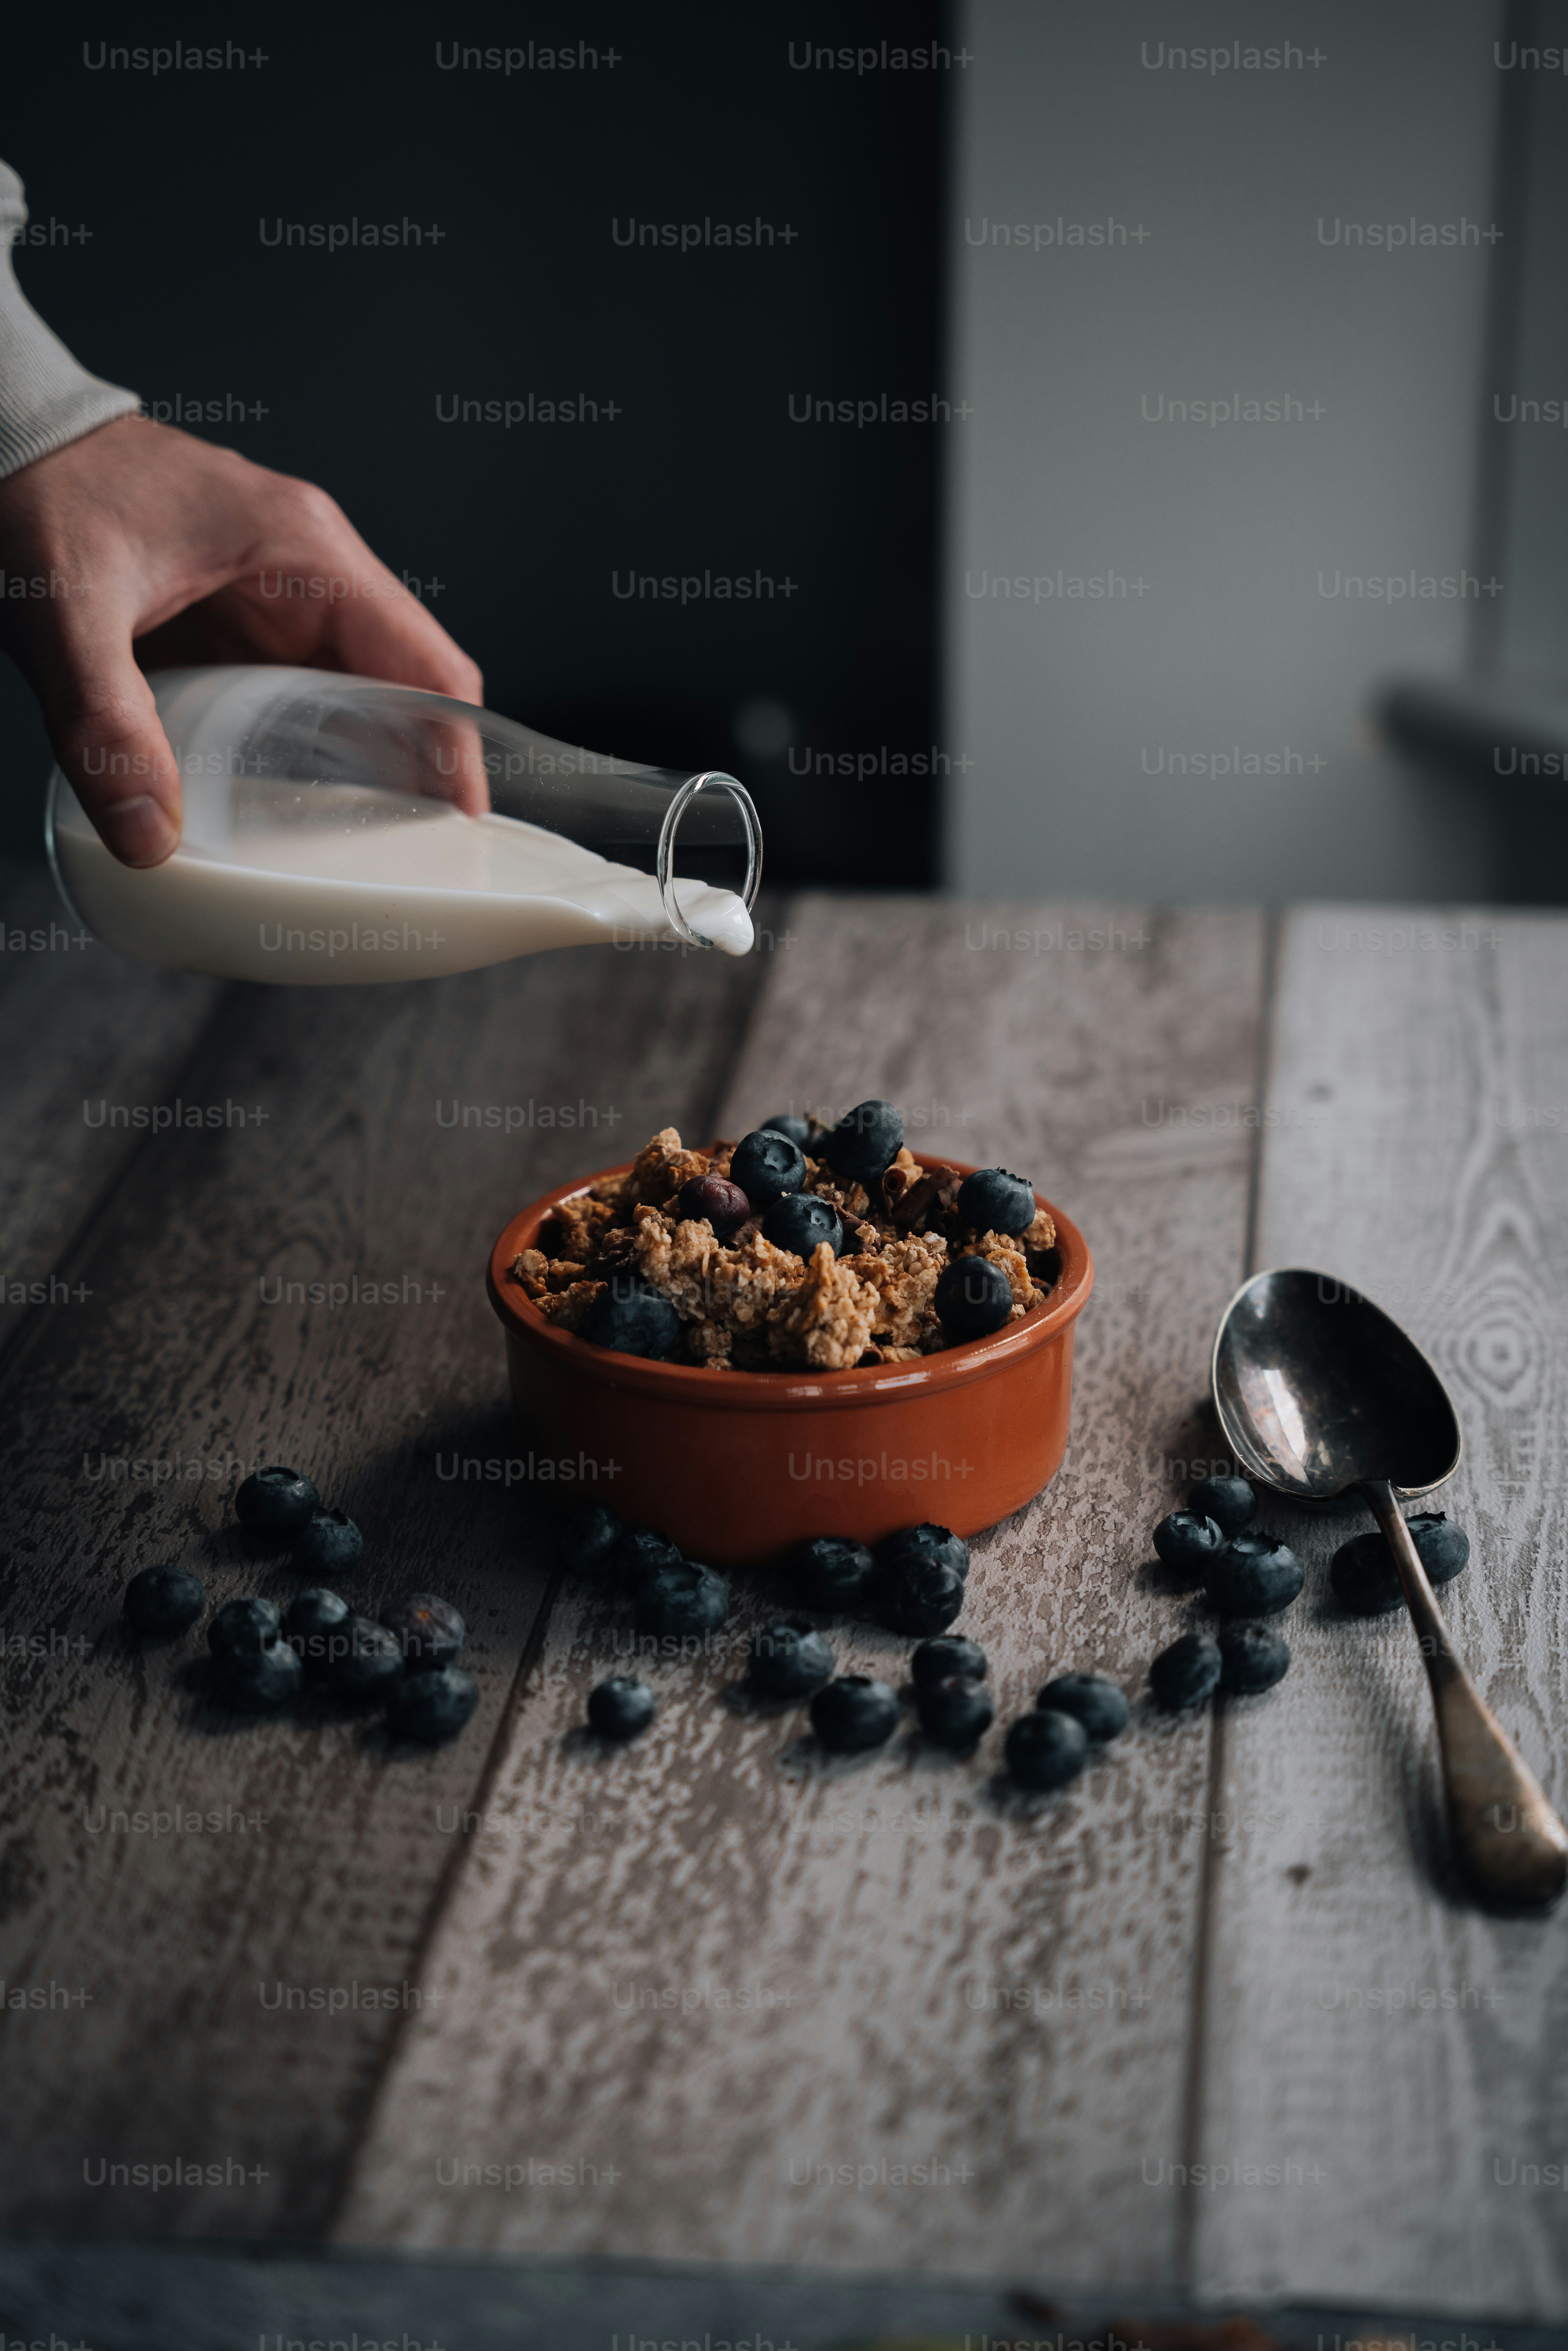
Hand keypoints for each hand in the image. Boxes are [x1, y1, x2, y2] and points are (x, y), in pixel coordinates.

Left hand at [0, 415, 484, 864]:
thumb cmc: (37, 488)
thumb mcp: (62, 610)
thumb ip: (104, 725)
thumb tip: (147, 838)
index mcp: (304, 549)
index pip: (425, 661)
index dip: (455, 747)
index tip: (461, 823)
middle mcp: (309, 569)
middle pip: (406, 687)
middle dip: (418, 773)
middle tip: (415, 858)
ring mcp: (277, 596)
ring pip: (358, 697)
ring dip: (365, 769)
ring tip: (364, 849)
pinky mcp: (240, 621)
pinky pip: (302, 697)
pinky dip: (309, 754)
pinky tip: (292, 808)